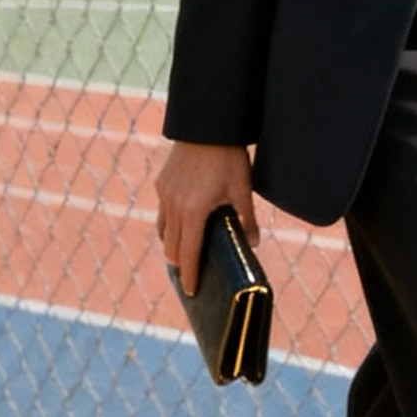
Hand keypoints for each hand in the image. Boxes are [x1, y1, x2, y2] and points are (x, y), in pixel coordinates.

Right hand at [156, 139, 257, 294]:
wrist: (207, 125)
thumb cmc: (228, 157)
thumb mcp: (242, 189)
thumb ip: (247, 218)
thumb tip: (254, 242)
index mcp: (194, 212)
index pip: (189, 253)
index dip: (190, 274)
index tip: (190, 291)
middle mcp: (174, 205)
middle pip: (172, 246)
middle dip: (179, 264)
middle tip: (188, 278)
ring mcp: (165, 193)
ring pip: (163, 230)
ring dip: (172, 245)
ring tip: (182, 256)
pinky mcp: (162, 182)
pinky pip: (163, 211)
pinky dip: (169, 224)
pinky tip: (180, 226)